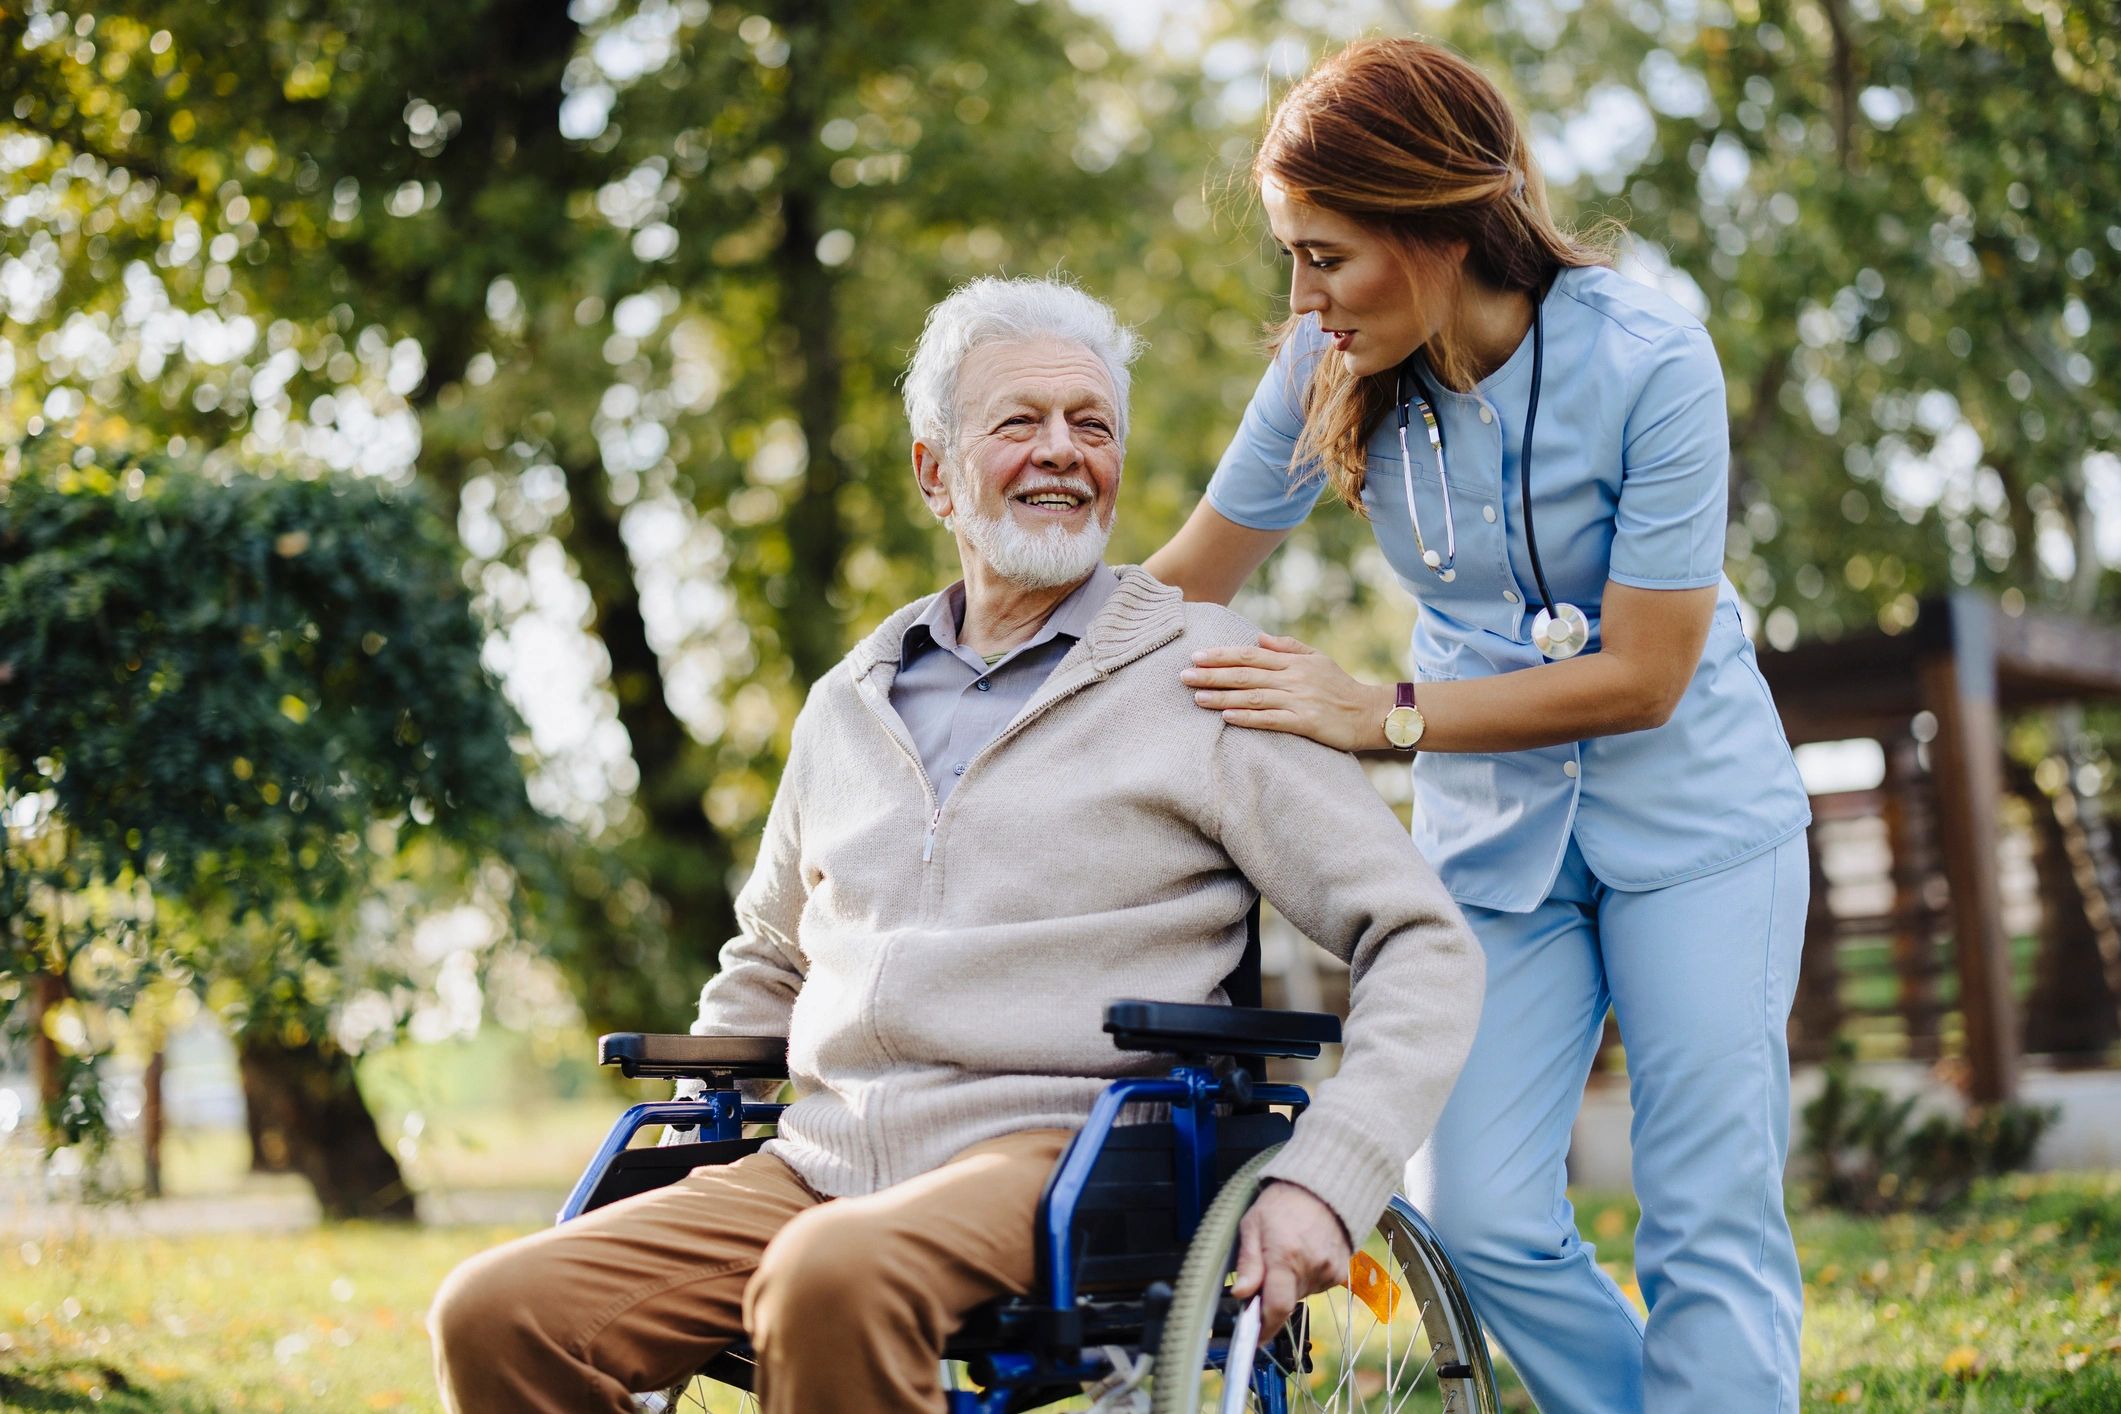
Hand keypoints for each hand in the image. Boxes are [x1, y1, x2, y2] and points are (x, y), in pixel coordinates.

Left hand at [1180, 633, 1392, 751]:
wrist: (1371, 713)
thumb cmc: (1341, 687)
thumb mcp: (1317, 659)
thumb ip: (1288, 647)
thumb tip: (1258, 637)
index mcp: (1294, 661)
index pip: (1250, 655)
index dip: (1221, 655)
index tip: (1196, 656)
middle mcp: (1294, 678)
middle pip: (1245, 674)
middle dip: (1212, 675)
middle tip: (1183, 676)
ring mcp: (1299, 699)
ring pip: (1253, 696)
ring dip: (1222, 696)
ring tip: (1196, 698)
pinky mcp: (1306, 721)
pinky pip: (1271, 719)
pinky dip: (1247, 717)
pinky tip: (1227, 716)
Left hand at [1230, 1180, 1353, 1337]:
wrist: (1321, 1188)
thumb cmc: (1281, 1204)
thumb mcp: (1252, 1225)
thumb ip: (1248, 1263)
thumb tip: (1240, 1294)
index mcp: (1284, 1255)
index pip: (1276, 1307)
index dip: (1264, 1327)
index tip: (1253, 1338)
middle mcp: (1310, 1267)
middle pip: (1285, 1301)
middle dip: (1272, 1293)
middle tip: (1266, 1266)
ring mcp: (1329, 1270)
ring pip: (1300, 1294)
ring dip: (1289, 1283)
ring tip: (1288, 1251)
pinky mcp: (1340, 1272)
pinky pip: (1316, 1287)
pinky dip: (1306, 1277)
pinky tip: (1304, 1254)